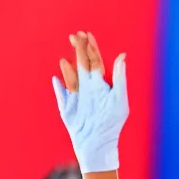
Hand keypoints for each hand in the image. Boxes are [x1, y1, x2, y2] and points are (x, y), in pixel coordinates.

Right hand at [52, 31, 128, 172]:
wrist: (98, 144)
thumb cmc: (112, 123)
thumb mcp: (119, 98)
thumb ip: (119, 77)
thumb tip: (122, 56)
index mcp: (101, 85)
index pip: (96, 61)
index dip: (91, 47)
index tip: (87, 34)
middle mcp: (89, 89)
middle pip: (82, 65)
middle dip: (78, 50)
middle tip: (74, 35)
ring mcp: (77, 98)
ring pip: (71, 78)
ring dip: (68, 68)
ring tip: (66, 59)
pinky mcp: (67, 109)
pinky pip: (61, 95)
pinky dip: (59, 86)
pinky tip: (56, 78)